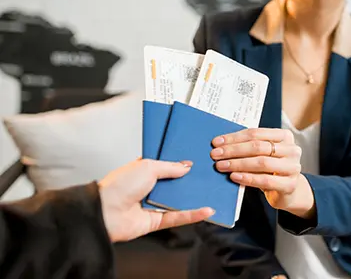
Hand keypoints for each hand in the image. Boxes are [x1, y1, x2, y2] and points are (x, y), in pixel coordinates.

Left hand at [98, 158, 214, 242]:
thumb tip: (187, 166)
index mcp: (143, 170)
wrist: (105, 212)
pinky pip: (178, 217)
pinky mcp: (156, 221)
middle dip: (190, 180)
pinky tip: (207, 211)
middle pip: (175, 183)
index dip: (180, 163)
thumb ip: (170, 167)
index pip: (166, 165)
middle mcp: (148, 187)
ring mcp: (153, 204)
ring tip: (213, 191)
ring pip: (179, 201)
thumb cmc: (119, 185)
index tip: (197, 159)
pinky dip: (193, 214)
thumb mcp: (148, 166)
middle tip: (209, 174)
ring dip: (195, 197)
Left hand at [210, 128, 311, 215]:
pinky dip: (247, 178)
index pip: (256, 133)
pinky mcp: (290, 185)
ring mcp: (293, 167)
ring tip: (221, 166)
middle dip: (233, 150)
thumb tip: (221, 144)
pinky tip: (234, 177)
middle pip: (258, 146)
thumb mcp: (263, 155)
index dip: (235, 137)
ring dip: (238, 164)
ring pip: (261, 162)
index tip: (217, 142)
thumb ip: (249, 147)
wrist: (289, 191)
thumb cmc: (272, 170)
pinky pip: (265, 180)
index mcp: (285, 136)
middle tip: (215, 154)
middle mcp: (292, 150)